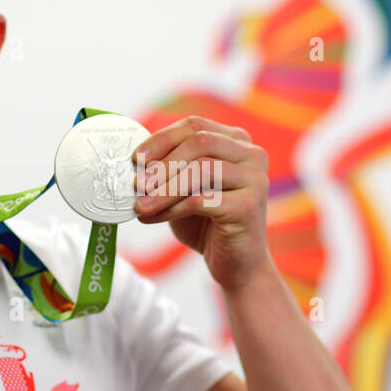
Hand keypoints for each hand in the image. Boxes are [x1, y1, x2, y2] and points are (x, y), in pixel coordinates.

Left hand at [133, 115, 271, 290]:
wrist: (236, 265)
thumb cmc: (206, 224)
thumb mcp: (183, 189)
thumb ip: (168, 169)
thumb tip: (134, 159)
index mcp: (237, 142)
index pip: (195, 126)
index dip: (162, 139)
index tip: (136, 159)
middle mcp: (253, 155)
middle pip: (200, 142)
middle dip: (163, 163)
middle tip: (137, 184)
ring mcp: (255, 179)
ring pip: (201, 169)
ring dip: (164, 189)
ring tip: (141, 206)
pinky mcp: (249, 206)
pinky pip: (201, 199)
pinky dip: (172, 209)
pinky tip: (154, 218)